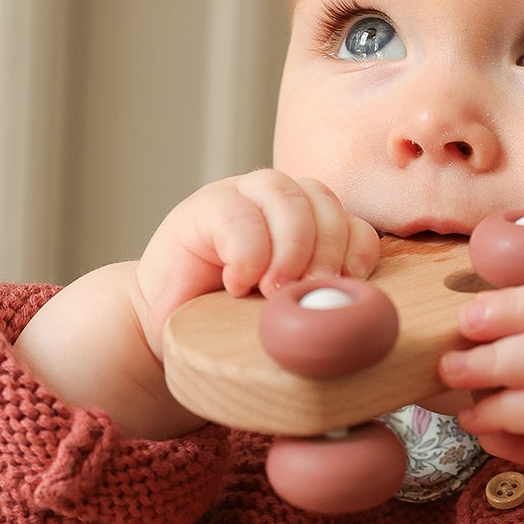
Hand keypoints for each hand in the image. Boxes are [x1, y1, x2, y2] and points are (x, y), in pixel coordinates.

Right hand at [131, 170, 380, 358]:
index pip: (352, 223)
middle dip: (326, 249)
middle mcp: (276, 205)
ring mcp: (239, 198)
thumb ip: (319, 306)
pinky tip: (238, 284)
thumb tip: (358, 315)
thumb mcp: (286, 319)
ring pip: (284, 191)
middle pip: (322, 200)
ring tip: (275, 291)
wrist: (165, 332)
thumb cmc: (231, 330)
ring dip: (290, 245)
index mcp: (309, 229)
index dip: (357, 253)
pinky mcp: (201, 209)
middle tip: (309, 294)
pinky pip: (236, 213)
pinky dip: (247, 251)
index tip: (346, 291)